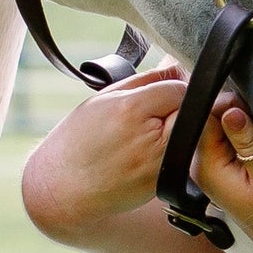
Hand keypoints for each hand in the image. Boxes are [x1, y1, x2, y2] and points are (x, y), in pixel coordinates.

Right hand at [20, 66, 186, 241]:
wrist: (62, 189)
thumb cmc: (77, 141)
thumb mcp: (104, 99)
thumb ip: (146, 80)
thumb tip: (176, 63)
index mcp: (131, 110)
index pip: (178, 88)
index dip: (169, 88)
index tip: (155, 96)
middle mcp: (149, 139)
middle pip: (189, 111)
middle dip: (176, 109)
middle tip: (149, 117)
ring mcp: (158, 165)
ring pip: (189, 136)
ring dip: (176, 131)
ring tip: (142, 137)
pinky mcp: (163, 184)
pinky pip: (181, 158)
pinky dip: (170, 152)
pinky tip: (142, 155)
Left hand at [199, 96, 252, 252]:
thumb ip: (247, 141)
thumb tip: (230, 110)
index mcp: (206, 167)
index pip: (206, 120)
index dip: (227, 106)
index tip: (250, 107)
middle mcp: (200, 168)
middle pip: (208, 124)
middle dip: (231, 113)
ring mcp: (209, 171)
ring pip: (216, 131)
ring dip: (237, 126)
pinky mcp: (220, 173)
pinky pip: (223, 144)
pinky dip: (239, 138)